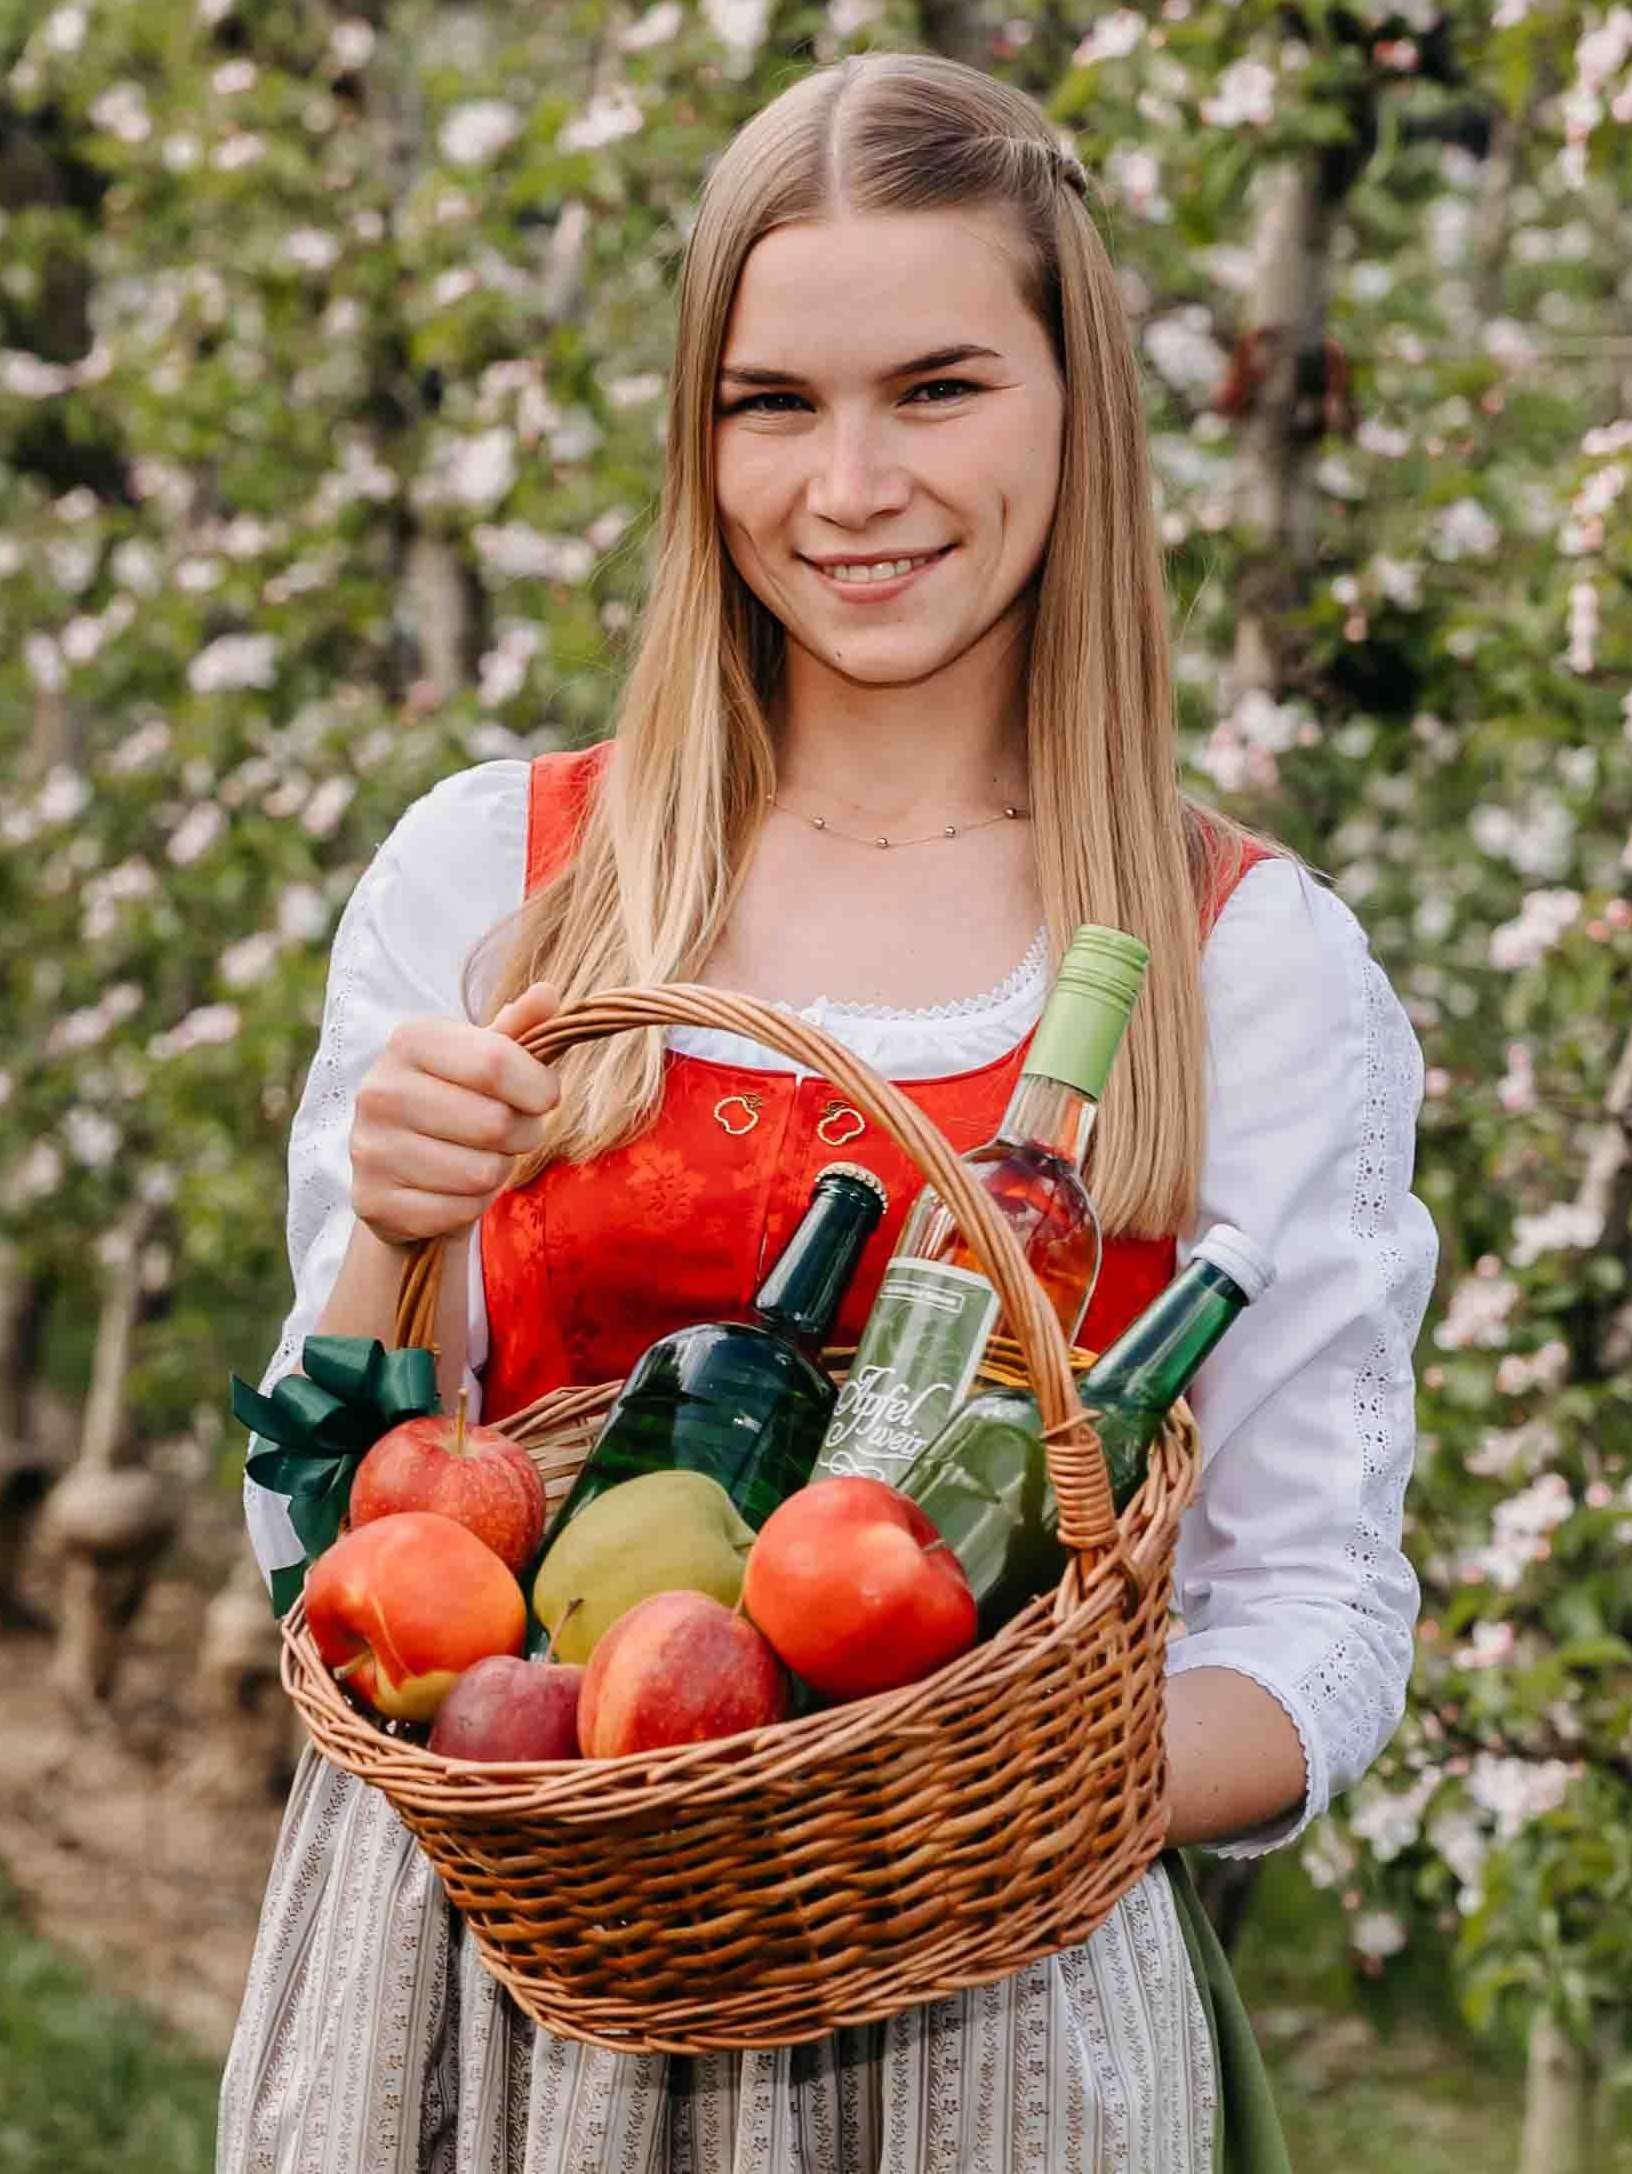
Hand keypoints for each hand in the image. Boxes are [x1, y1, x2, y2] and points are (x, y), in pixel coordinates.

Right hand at [349, 982, 560, 1247]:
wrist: (402, 1172)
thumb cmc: (458, 1102)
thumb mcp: (486, 1058)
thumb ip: (519, 1029)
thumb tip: (548, 993)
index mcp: (409, 1040)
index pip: (497, 1062)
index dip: (539, 1087)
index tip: (545, 1096)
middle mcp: (379, 1090)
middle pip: (496, 1122)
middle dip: (523, 1133)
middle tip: (512, 1132)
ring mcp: (369, 1148)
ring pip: (481, 1173)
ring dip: (498, 1171)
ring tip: (482, 1157)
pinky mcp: (372, 1201)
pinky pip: (458, 1211)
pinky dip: (472, 1205)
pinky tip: (455, 1189)